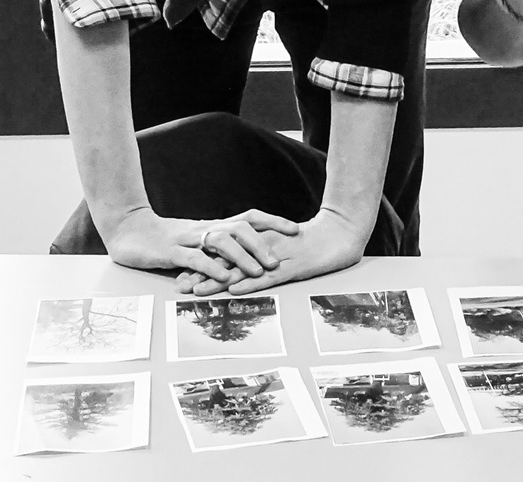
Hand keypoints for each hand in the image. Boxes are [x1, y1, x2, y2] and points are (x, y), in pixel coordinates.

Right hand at [104, 207, 298, 282]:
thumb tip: (252, 252)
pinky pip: (194, 258)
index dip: (273, 221)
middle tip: (277, 262)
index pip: (249, 218)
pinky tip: (224, 277)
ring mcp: (188, 239)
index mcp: (214, 226)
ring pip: (220, 241)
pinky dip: (211, 267)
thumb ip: (220, 245)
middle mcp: (205, 229)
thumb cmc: (166, 239)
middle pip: (239, 228)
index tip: (295, 229)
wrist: (127, 230)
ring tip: (258, 271)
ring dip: (242, 256)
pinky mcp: (171, 252)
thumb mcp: (198, 240)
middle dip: (261, 244)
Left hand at [175, 208, 368, 295]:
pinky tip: (235, 289)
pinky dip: (251, 282)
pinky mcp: (294, 265)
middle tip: (179, 285)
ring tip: (197, 291)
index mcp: (261, 242)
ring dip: (219, 280)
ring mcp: (278, 256)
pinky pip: (270, 275)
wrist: (342, 231)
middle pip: (229, 260)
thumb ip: (266, 255)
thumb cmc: (316, 242)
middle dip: (203, 273)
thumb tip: (245, 268)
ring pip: (244, 268)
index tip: (182, 274)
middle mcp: (264, 247)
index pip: (228, 253)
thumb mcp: (286, 248)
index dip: (204, 263)